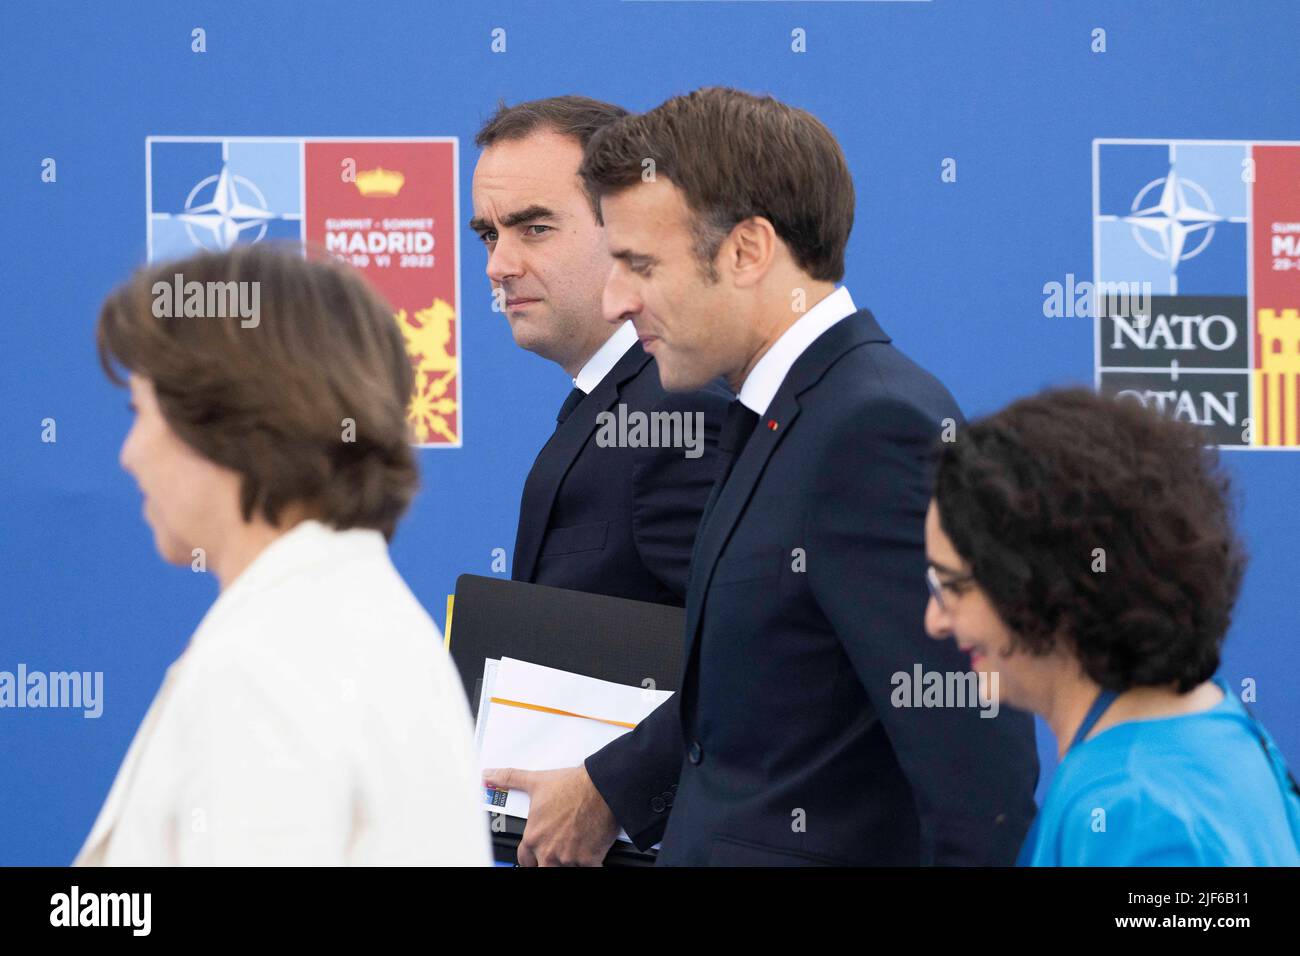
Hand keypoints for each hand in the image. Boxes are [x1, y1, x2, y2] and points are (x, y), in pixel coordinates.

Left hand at [482, 765, 618, 866]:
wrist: (601, 786)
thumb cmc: (572, 786)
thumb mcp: (536, 781)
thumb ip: (510, 779)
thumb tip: (488, 775)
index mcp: (533, 837)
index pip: (524, 859)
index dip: (531, 855)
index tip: (537, 851)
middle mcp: (549, 851)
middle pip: (542, 868)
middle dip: (548, 861)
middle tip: (558, 849)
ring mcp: (569, 858)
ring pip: (563, 870)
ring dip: (568, 863)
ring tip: (574, 849)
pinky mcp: (589, 860)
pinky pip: (587, 870)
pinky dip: (589, 864)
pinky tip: (591, 855)